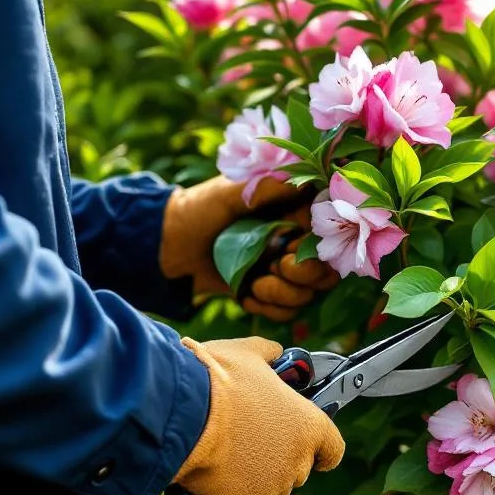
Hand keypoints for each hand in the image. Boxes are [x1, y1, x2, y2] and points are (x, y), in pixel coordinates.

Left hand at [159, 176, 336, 315]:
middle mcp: (292, 243)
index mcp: (292, 213)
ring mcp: (279, 270)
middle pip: (325, 272)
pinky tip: (247, 296)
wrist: (167, 244)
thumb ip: (270, 186)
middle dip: (304, 276)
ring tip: (256, 283)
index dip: (316, 248)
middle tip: (275, 266)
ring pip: (307, 295)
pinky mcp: (265, 293)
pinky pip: (286, 312)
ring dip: (283, 295)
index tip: (290, 247)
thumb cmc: (199, 208)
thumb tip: (307, 181)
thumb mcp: (233, 190)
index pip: (327, 236)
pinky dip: (269, 309)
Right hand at [173, 336, 344, 494]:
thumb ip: (268, 354)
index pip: (333, 450)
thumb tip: (275, 353)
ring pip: (263, 494)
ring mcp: (269, 490)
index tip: (312, 449)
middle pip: (294, 472)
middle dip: (273, 461)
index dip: (321, 450)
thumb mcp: (247, 353)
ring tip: (221, 459)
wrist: (181, 413)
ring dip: (248, 483)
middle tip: (246, 442)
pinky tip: (206, 488)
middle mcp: (296, 463)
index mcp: (309, 427)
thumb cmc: (216, 379)